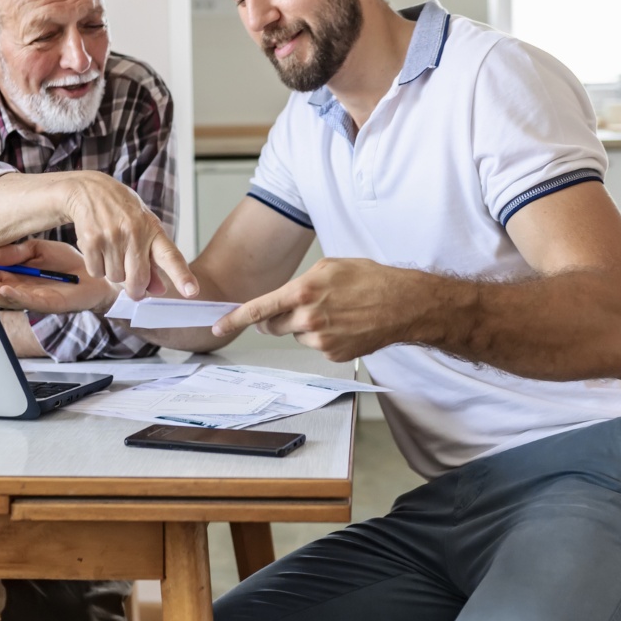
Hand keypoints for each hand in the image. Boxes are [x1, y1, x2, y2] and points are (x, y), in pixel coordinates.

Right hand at [0, 240, 117, 314]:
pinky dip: (16, 294)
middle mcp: (22, 289)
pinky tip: (4, 288)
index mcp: (17, 275)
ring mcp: (35, 298)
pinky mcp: (51, 303)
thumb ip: (16, 252)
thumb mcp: (39, 249)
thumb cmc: (68, 264)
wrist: (98, 273)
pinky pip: (30, 299)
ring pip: (7, 296)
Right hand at [60, 171, 197, 300]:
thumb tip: (159, 290)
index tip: (192, 291)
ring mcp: (112, 236)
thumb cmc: (122, 211)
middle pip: (138, 279)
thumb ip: (153, 261)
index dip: (182, 276)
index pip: (171, 256)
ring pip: (115, 277)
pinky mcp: (91, 241)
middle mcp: (134, 232)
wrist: (89, 190)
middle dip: (136, 289)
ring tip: (111, 250)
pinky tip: (98, 248)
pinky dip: (97, 267)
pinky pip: (97, 272)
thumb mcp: (144, 229)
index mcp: (153, 229)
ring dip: (113, 272)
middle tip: (133, 287)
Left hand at [210, 259, 434, 361]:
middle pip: (274, 326)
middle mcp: (308, 318)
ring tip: (336, 312)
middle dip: (277, 318)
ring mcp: (321, 340)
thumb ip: (301, 282)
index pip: (258, 309)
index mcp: (303, 292)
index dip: (234, 320)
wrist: (403, 304)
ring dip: (306, 326)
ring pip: (297, 335)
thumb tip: (284, 296)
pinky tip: (345, 325)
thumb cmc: (370, 279)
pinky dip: (325, 337)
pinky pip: (317, 346)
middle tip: (300, 307)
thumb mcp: (330, 266)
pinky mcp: (333, 354)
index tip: (217, 327)